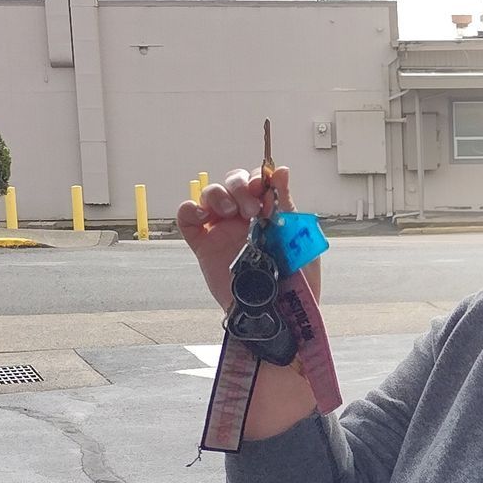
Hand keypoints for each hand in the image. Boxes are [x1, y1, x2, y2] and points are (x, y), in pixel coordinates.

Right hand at [178, 163, 321, 315]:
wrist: (278, 312)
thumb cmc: (295, 279)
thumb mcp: (296, 238)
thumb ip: (286, 204)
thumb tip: (283, 170)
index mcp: (267, 211)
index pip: (256, 180)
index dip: (257, 177)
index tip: (262, 188)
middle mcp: (243, 216)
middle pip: (231, 182)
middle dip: (239, 186)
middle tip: (251, 210)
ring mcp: (221, 229)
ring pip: (210, 194)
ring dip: (218, 195)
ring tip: (229, 213)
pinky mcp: (204, 246)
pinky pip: (187, 219)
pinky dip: (188, 209)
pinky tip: (202, 215)